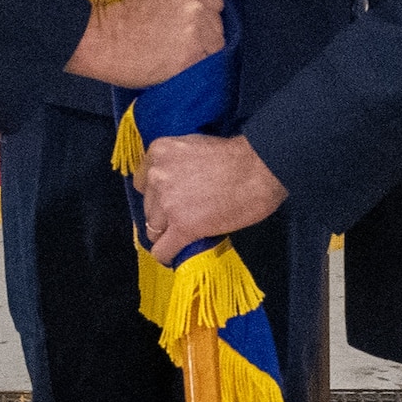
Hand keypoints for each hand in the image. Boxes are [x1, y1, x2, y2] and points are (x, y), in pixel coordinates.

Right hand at [64, 0, 223, 86]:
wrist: (102, 38)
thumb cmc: (119, 16)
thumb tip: (190, 10)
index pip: (215, 2)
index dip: (206, 17)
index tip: (197, 26)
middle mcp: (197, 6)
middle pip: (217, 26)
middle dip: (204, 36)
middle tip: (181, 45)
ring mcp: (197, 31)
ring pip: (215, 47)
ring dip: (201, 54)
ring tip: (177, 58)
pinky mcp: (192, 56)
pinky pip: (205, 66)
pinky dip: (195, 69)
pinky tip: (176, 68)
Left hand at [136, 133, 288, 265]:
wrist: (258, 169)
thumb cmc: (235, 156)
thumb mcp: (194, 146)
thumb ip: (175, 163)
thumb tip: (170, 183)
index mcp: (159, 152)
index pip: (143, 183)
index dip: (158, 194)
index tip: (171, 199)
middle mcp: (157, 176)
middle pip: (148, 207)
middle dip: (164, 214)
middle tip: (186, 214)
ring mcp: (167, 203)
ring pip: (153, 230)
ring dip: (168, 233)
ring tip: (188, 232)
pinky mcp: (182, 228)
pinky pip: (162, 251)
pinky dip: (168, 255)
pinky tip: (177, 253)